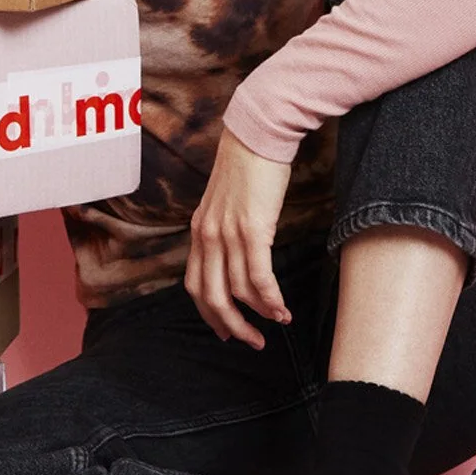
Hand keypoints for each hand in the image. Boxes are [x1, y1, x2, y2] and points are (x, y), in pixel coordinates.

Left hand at [185, 129, 294, 348]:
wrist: (258, 133)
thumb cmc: (248, 165)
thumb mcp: (226, 202)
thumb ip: (225, 228)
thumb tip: (238, 254)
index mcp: (199, 230)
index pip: (194, 284)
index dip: (210, 314)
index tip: (227, 330)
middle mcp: (207, 236)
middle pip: (212, 297)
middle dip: (232, 325)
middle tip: (252, 341)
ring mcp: (227, 233)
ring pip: (237, 291)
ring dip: (259, 314)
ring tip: (278, 323)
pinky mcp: (252, 228)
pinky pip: (258, 275)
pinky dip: (269, 298)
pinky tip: (281, 309)